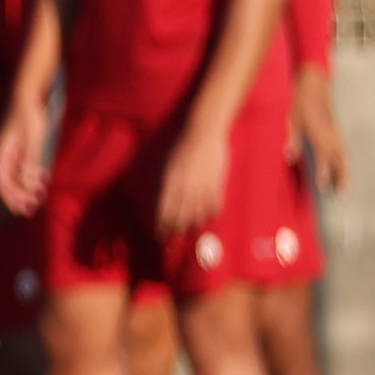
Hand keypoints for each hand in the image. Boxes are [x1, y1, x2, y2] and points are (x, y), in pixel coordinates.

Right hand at [0, 104, 49, 217]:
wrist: (31, 95)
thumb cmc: (30, 116)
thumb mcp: (33, 139)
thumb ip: (31, 162)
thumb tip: (28, 185)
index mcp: (2, 153)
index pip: (1, 180)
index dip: (9, 196)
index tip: (21, 209)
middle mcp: (5, 154)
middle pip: (8, 180)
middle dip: (19, 196)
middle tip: (32, 208)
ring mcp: (14, 151)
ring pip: (17, 175)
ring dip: (27, 187)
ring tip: (40, 194)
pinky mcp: (22, 147)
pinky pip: (25, 167)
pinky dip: (32, 176)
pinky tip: (43, 178)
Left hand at [154, 119, 230, 236]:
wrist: (202, 133)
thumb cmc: (179, 146)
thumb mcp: (166, 166)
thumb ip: (166, 185)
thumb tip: (163, 202)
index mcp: (170, 184)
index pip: (164, 213)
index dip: (160, 227)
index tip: (156, 236)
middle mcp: (186, 190)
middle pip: (179, 219)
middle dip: (172, 232)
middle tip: (168, 242)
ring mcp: (203, 188)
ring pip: (197, 216)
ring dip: (190, 227)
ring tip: (185, 234)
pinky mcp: (217, 185)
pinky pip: (214, 207)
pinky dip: (209, 216)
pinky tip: (206, 220)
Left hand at [294, 67, 347, 193]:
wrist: (316, 89)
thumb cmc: (301, 105)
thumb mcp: (293, 120)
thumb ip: (293, 138)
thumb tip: (289, 155)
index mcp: (319, 134)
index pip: (323, 157)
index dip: (323, 172)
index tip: (323, 186)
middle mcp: (331, 137)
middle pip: (339, 160)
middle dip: (341, 177)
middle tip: (342, 194)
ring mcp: (336, 134)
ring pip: (344, 157)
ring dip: (345, 172)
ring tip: (345, 188)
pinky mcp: (337, 133)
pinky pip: (343, 151)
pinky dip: (344, 163)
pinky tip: (343, 171)